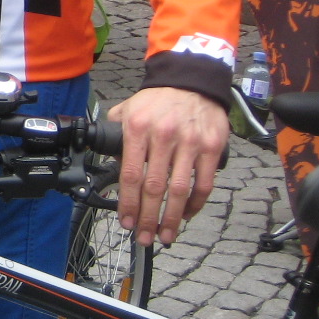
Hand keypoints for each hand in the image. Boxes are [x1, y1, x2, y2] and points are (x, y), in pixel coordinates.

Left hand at [108, 87, 227, 246]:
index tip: (126, 221)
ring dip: (172, 218)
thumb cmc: (157, 100)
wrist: (192, 80)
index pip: (131, 174)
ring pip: (180, 190)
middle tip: (144, 237)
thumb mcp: (128, 109)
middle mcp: (163, 136)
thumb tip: (107, 162)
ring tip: (165, 236)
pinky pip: (204, 184)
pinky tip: (186, 215)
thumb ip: (116, 135)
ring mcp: (190, 142)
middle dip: (148, 218)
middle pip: (154, 187)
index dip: (128, 203)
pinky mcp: (212, 147)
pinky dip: (196, 204)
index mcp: (138, 128)